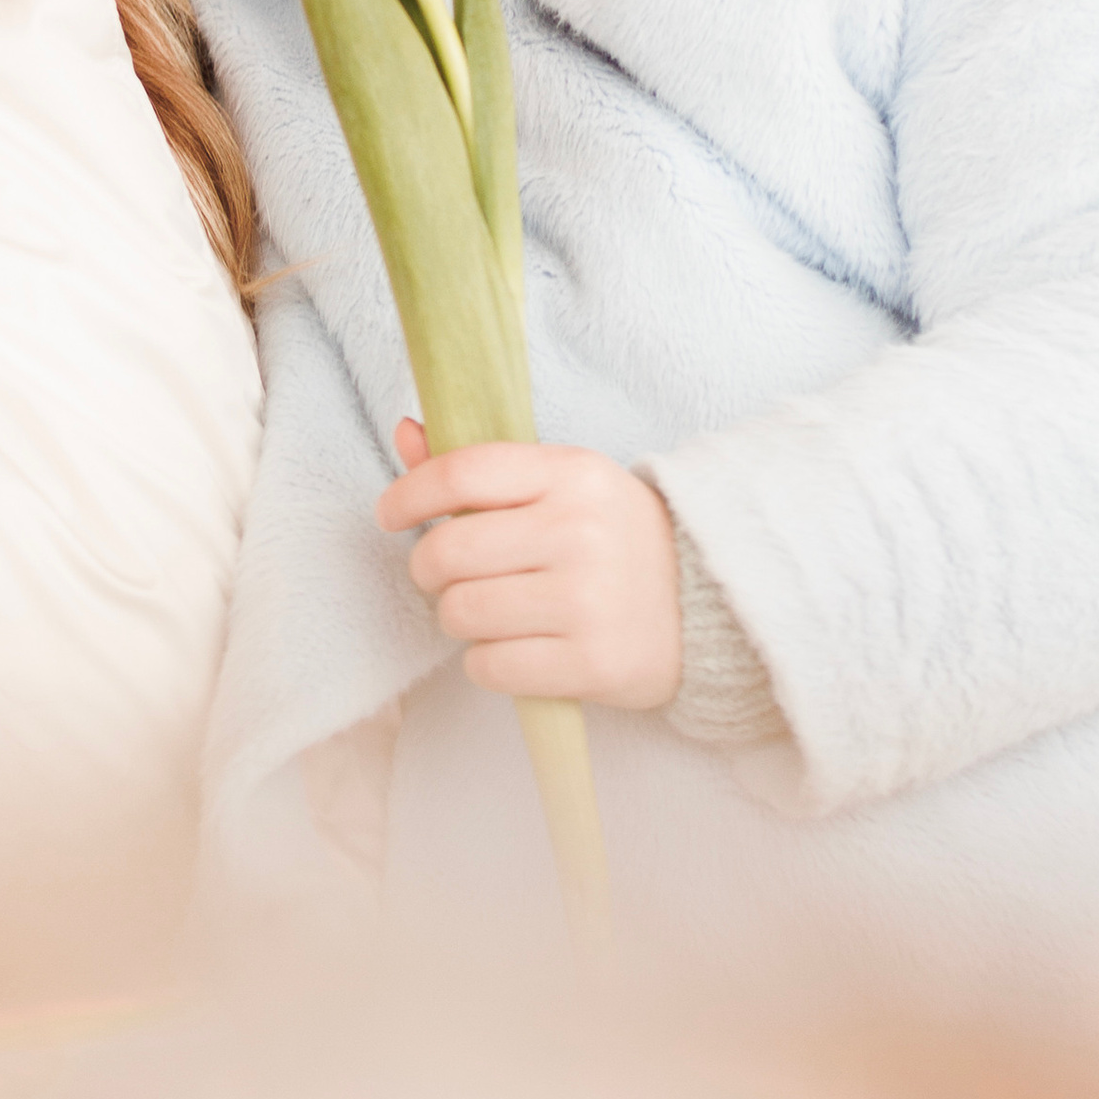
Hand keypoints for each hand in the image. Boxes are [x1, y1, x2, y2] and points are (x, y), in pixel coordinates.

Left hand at [377, 420, 682, 712]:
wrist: (708, 605)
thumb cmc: (614, 540)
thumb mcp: (562, 486)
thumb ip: (482, 467)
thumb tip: (407, 431)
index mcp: (572, 474)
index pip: (462, 472)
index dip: (408, 494)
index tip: (390, 514)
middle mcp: (579, 531)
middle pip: (447, 551)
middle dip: (429, 569)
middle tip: (447, 576)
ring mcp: (588, 600)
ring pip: (460, 613)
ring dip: (458, 619)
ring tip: (491, 613)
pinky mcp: (591, 663)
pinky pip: (488, 667)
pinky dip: (487, 663)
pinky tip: (516, 649)